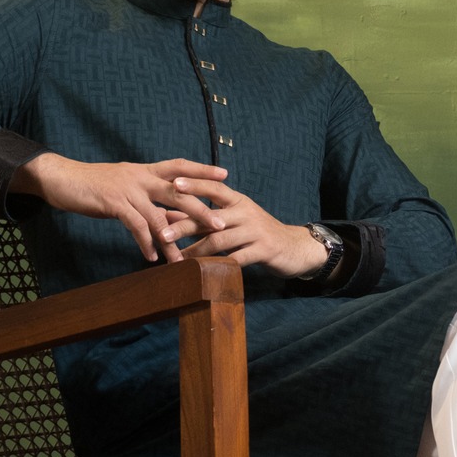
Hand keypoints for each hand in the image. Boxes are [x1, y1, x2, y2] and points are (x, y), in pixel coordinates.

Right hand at [12, 153, 229, 262]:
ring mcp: (127, 189)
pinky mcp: (113, 202)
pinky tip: (152, 257)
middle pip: (178, 191)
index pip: (180, 166)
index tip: (225, 176)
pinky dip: (145, 242)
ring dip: (172, 239)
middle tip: (219, 225)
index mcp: (145, 170)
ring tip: (183, 258)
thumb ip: (146, 199)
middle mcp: (140, 176)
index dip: (202, 170)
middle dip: (200, 209)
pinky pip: (134, 225)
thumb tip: (167, 217)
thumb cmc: (94, 184)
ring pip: (158, 214)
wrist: (62, 178)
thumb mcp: (124, 187)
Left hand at [169, 177, 329, 277]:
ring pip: (220, 240)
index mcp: (239, 201)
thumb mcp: (234, 220)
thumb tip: (168, 214)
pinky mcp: (263, 250)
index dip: (195, 185)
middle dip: (185, 224)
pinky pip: (236, 259)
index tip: (173, 183)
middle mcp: (246, 212)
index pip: (215, 188)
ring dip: (196, 250)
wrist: (294, 248)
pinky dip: (218, 265)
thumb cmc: (257, 233)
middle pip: (211, 216)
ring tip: (177, 259)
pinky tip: (202, 273)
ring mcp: (256, 231)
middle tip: (162, 233)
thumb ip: (205, 217)